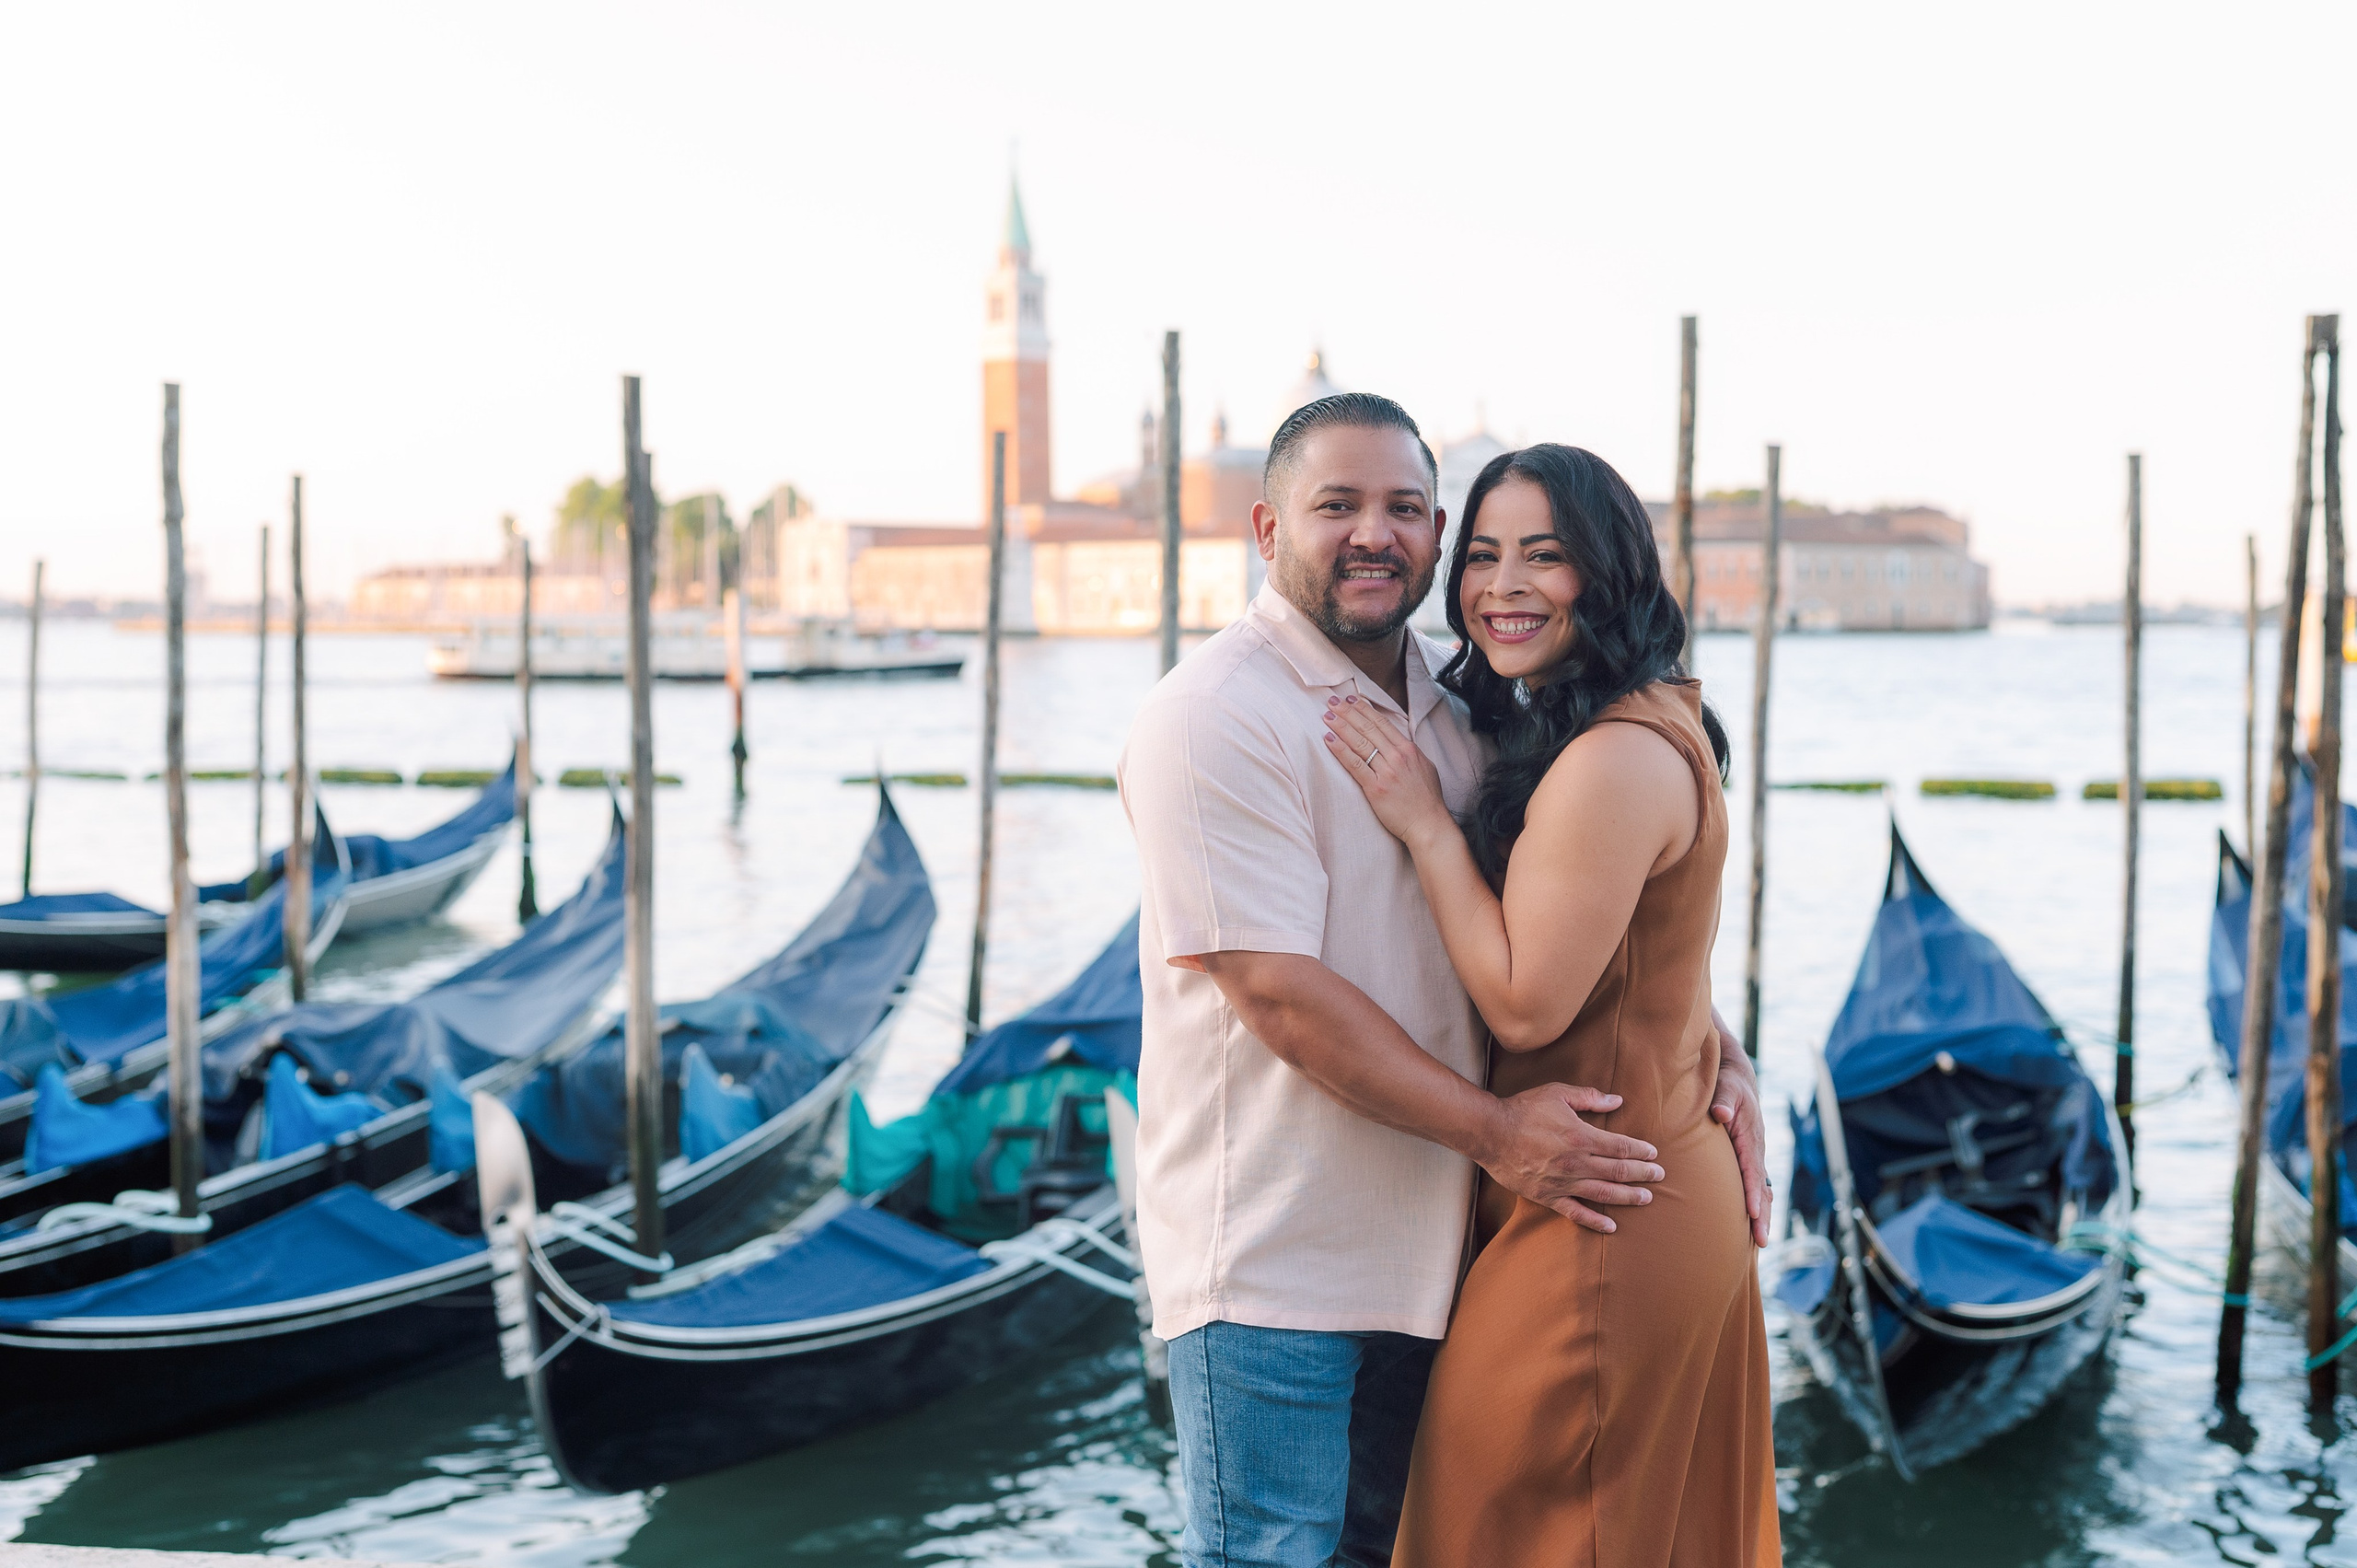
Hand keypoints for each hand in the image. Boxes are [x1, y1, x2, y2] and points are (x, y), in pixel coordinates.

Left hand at [1321, 694, 1451, 847]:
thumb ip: (1408, 752)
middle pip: (1368, 729)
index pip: (1382, 723)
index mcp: (1409, 749)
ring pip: (1360, 743)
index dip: (1364, 710)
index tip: (1352, 700)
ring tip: (1327, 716)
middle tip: (1333, 701)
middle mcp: (1397, 757)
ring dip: (1341, 727)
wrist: (1428, 824)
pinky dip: (1341, 751)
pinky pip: (1355, 765)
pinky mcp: (1375, 788)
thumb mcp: (1424, 766)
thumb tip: (1396, 741)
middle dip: (1348, 712)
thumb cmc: (1427, 798)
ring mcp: (1386, 772)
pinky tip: (1329, 740)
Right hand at [1476, 1083, 1664, 1233]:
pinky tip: (1611, 1226)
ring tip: (1646, 1198)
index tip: (1653, 1153)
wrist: (1490, 1133)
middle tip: (1659, 1175)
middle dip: (1642, 1174)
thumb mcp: (1557, 1094)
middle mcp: (1575, 1163)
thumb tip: (1617, 1100)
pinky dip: (1595, 1221)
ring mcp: (1562, 1183)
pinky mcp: (1547, 1197)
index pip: (1620, 1147)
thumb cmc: (1523, 1110)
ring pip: (1603, 1193)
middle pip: (1618, 1172)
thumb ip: (1589, 1097)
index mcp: (1580, 1137)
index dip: (1640, 1150)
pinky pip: (1576, 1213)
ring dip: (1628, 1196)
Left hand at [1707, 1014, 1770, 1248]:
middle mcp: (1757, 1150)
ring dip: (1762, 1216)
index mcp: (1751, 1137)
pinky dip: (1758, 1206)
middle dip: (1763, 1215)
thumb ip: (1721, 1098)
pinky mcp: (1750, 1159)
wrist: (1737, 1079)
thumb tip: (1719, 1113)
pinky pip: (1756, 1186)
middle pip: (1763, 1188)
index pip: (1752, 1169)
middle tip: (1762, 1242)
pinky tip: (1753, 1226)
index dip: (1753, 1192)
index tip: (1752, 1214)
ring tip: (1761, 1243)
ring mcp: (1755, 1157)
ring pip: (1762, 1191)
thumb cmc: (1728, 1084)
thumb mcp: (1725, 1087)